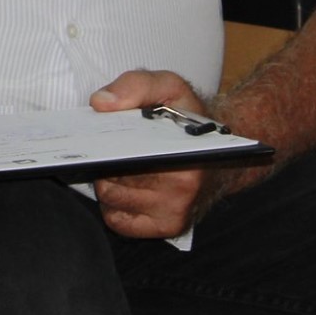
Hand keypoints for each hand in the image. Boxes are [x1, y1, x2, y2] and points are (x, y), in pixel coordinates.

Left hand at [88, 70, 252, 236]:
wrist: (218, 152)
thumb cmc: (189, 118)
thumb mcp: (169, 87)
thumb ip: (136, 86)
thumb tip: (101, 103)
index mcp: (183, 156)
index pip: (124, 156)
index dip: (104, 146)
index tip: (97, 138)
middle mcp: (182, 191)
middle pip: (112, 179)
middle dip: (105, 161)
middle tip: (110, 148)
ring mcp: (174, 213)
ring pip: (112, 199)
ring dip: (107, 181)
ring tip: (120, 164)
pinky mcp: (167, 228)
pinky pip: (118, 220)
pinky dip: (114, 204)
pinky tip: (124, 186)